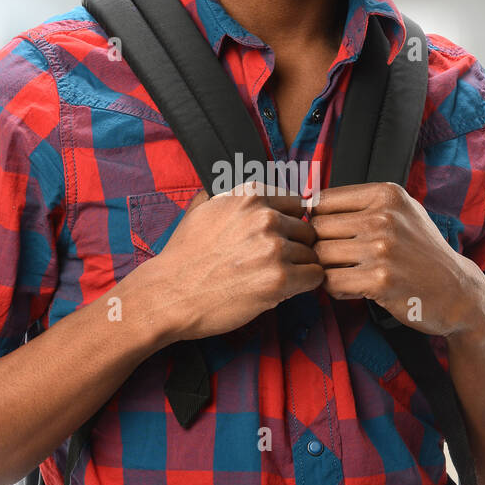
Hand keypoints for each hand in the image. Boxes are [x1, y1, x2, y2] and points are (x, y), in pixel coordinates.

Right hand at [148, 181, 324, 340]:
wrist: (169, 293)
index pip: (296, 204)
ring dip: (297, 267)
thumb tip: (260, 191)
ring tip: (269, 277)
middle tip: (270, 263)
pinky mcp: (280, 278)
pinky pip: (315, 276)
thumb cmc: (185, 256)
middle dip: (294, 246)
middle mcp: (265, 216)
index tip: (275, 239)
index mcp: (250, 196)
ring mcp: (274, 247)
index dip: (287, 224)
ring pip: (311, 254)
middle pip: (306, 229)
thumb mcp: (204, 208)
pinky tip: (282, 289)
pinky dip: (304, 284)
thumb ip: (236, 196)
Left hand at [307, 181, 484, 336]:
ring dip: (326, 270)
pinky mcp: (380, 279)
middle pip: (317, 228)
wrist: (458, 291)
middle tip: (336, 262)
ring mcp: (382, 248)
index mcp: (387, 194)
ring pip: (321, 255)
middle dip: (320, 248)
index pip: (323, 200)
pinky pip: (332, 282)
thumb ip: (362, 205)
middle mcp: (384, 217)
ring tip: (346, 275)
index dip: (318, 222)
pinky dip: (336, 289)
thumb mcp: (401, 213)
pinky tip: (354, 289)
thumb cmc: (422, 253)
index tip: (329, 237)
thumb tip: (308, 202)